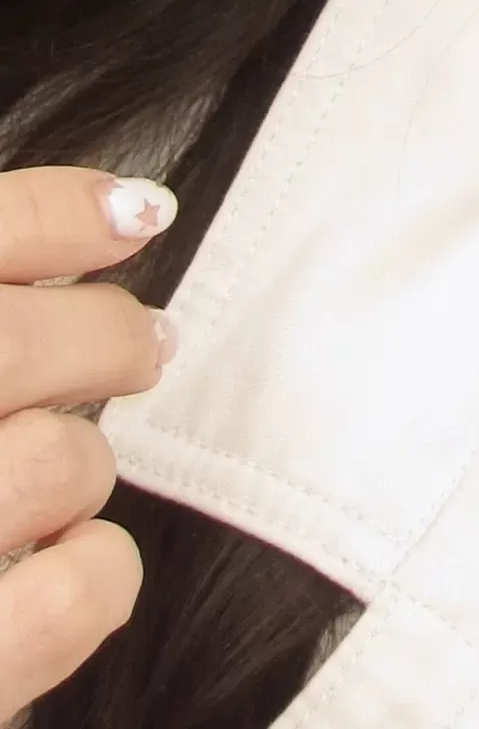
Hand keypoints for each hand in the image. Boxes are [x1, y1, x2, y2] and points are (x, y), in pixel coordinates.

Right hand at [0, 169, 176, 711]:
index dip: (58, 210)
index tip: (132, 216)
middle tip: (142, 345)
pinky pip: (80, 588)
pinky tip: (67, 567)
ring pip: (57, 462)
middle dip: (103, 333)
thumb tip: (118, 216)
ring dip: (80, 467)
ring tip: (54, 480)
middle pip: (14, 344)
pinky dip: (99, 570)